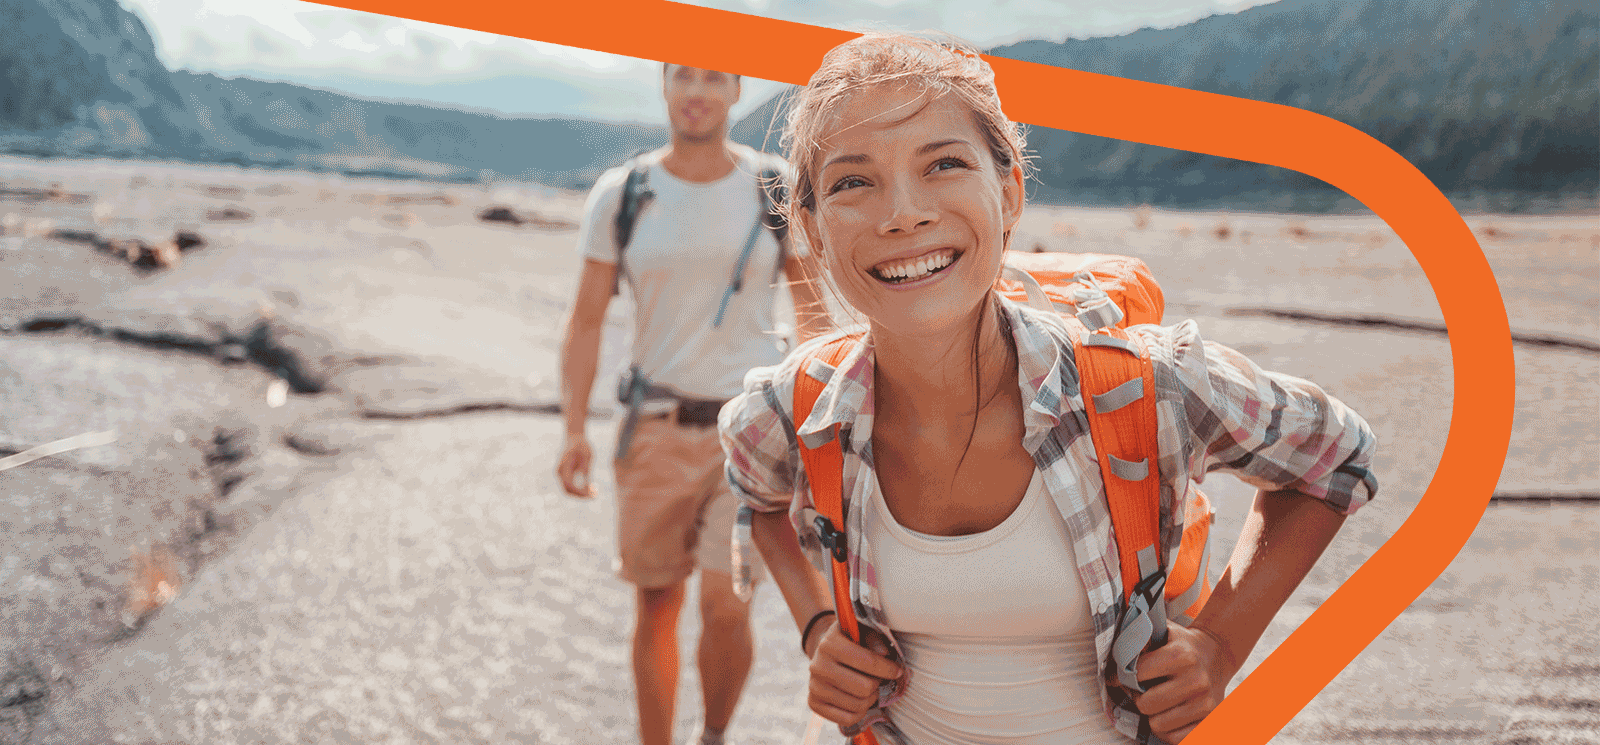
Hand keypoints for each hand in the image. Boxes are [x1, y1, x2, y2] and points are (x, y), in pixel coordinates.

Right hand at [557, 435, 595, 497]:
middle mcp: (560, 471)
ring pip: (569, 490)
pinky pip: (571, 486)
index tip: (592, 494)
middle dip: (581, 495)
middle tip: (595, 496)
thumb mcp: (587, 455)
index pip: (569, 484)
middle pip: (567, 490)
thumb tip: (587, 484)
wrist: (574, 437)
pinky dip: (580, 490)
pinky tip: (592, 488)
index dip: (580, 491)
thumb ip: (586, 469)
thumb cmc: (581, 445)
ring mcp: (561, 474)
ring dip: (581, 494)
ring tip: (595, 492)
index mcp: (564, 465)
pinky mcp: (565, 475)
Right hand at [805, 621, 900, 726]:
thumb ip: (874, 638)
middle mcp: (818, 665)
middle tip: (878, 679)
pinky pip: (847, 719)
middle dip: (878, 684)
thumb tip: (883, 652)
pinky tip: (860, 700)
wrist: (826, 654)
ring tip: (869, 688)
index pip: (867, 661)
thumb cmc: (850, 642)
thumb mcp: (862, 631)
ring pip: (858, 705)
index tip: (897, 671)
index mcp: (829, 643)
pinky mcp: (814, 703)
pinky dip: (860, 712)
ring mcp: (814, 686)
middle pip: (864, 687)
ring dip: (871, 698)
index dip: (888, 669)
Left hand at [1129, 622, 1238, 742]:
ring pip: (1158, 725)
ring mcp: (1205, 703)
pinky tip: (1167, 716)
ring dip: (1152, 716)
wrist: (1217, 653)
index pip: (1137, 673)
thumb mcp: (1162, 632)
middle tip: (1141, 691)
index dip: (1122, 675)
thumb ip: (1138, 638)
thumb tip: (1111, 656)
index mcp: (1182, 655)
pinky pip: (1176, 739)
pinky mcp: (1211, 721)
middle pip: (1146, 704)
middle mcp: (1196, 680)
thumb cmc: (1181, 645)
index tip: (1118, 676)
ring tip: (1156, 703)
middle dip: (1138, 698)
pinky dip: (1167, 731)